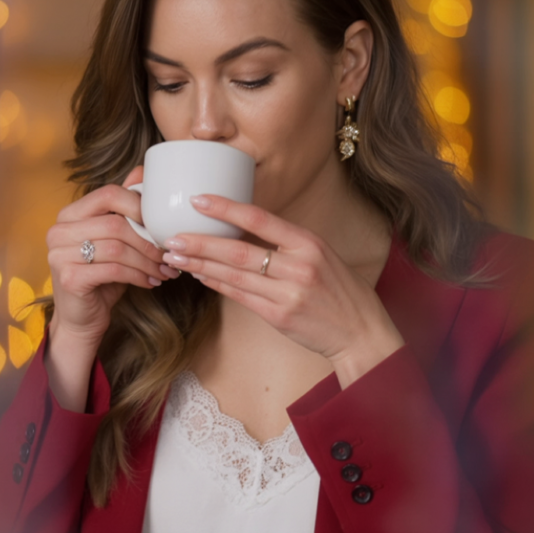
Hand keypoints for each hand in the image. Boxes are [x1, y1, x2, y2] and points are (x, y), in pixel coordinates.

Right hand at [47, 167, 179, 350]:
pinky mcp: (68, 278)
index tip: (160, 225)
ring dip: (148, 260)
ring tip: (165, 270)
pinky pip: (114, 270)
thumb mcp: (115, 240)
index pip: (108, 194)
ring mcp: (59, 254)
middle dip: (149, 240)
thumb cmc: (102, 275)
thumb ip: (124, 209)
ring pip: (117, 247)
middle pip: (116, 223)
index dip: (140, 206)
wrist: (81, 318)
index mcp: (70, 214)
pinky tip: (151, 282)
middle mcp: (59, 230)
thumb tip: (143, 171)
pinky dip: (139, 276)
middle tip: (169, 254)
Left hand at [161, 195, 404, 386]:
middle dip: (200, 243)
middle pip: (238, 251)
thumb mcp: (321, 255)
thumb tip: (244, 229)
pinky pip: (240, 296)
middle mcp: (298, 266)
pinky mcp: (279, 315)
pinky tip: (200, 275)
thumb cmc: (340, 291)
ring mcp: (288, 293)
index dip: (226, 209)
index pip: (260, 219)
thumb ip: (287, 243)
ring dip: (200, 264)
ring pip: (234, 275)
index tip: (198, 200)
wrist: (360, 332)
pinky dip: (217, 284)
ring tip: (176, 255)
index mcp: (308, 243)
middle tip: (172, 236)